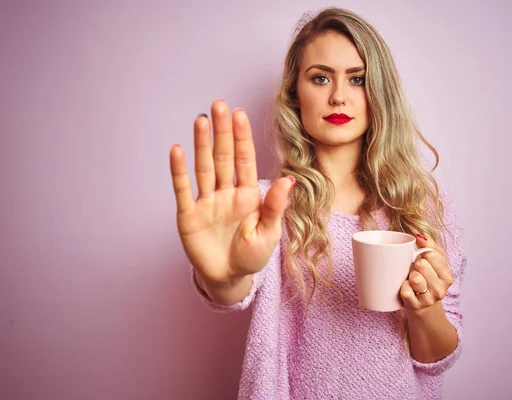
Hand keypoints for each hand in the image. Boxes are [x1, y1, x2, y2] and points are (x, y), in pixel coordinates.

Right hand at [169, 100, 294, 284]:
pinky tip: (177, 151)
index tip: (239, 114)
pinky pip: (183, 190)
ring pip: (204, 167)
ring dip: (202, 144)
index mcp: (248, 194)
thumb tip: (289, 180)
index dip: (242, 137)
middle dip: (222, 131)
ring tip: (201, 120)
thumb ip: (274, 207)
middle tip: (218, 104)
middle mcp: (226, 192)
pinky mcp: (189, 215)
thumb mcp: (268, 233)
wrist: (228, 278)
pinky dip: (179, 171)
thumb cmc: (251, 256)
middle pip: (223, 157)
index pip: (244, 160)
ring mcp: (206, 202)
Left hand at [399, 234, 453, 310]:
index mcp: (447, 276)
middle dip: (415, 264)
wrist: (420, 302)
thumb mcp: (432, 260)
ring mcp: (429, 299)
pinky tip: (406, 287)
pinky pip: (405, 291)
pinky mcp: (415, 306)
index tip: (422, 258)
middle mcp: (441, 289)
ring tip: (411, 278)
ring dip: (409, 275)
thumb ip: (429, 245)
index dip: (422, 253)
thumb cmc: (425, 277)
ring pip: (415, 278)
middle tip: (415, 269)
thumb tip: (419, 236)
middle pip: (422, 265)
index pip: (432, 255)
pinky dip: (403, 287)